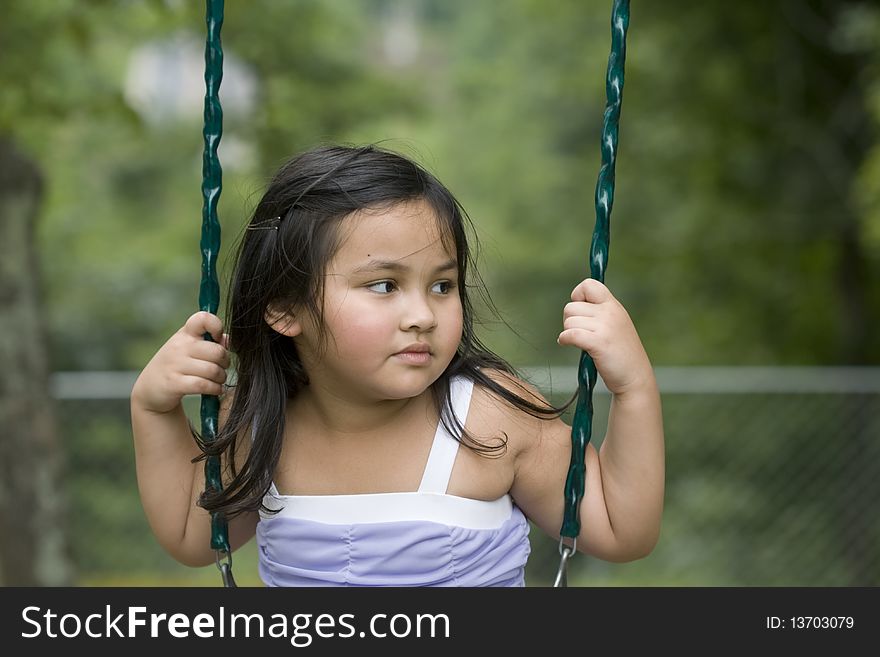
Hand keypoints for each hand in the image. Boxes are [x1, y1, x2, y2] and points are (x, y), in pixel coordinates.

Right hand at [131, 311, 229, 413]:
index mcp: (186, 334)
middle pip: (217, 351)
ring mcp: (175, 364)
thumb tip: (228, 340)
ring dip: (221, 378)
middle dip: (226, 362)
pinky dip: (215, 389)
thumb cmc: (177, 365)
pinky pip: (204, 385)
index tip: (218, 338)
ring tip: (218, 380)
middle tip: (222, 367)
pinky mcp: (174, 383)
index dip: (216, 326)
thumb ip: (210, 342)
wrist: (150, 388)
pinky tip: (215, 389)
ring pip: (213, 370)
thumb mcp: (190, 348)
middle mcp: (179, 346)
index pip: (202, 319)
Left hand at [557, 279, 653, 395]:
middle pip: (571, 307)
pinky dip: (564, 340)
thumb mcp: (615, 324)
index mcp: (613, 306)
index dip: (577, 296)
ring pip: (569, 322)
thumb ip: (600, 312)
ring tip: (580, 342)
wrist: (635, 377)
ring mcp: (605, 327)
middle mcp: (610, 312)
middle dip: (569, 321)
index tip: (580, 311)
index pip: (589, 285)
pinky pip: (570, 334)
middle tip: (579, 333)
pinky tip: (567, 344)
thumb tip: (575, 304)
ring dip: (568, 333)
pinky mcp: (599, 343)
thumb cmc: (621, 354)